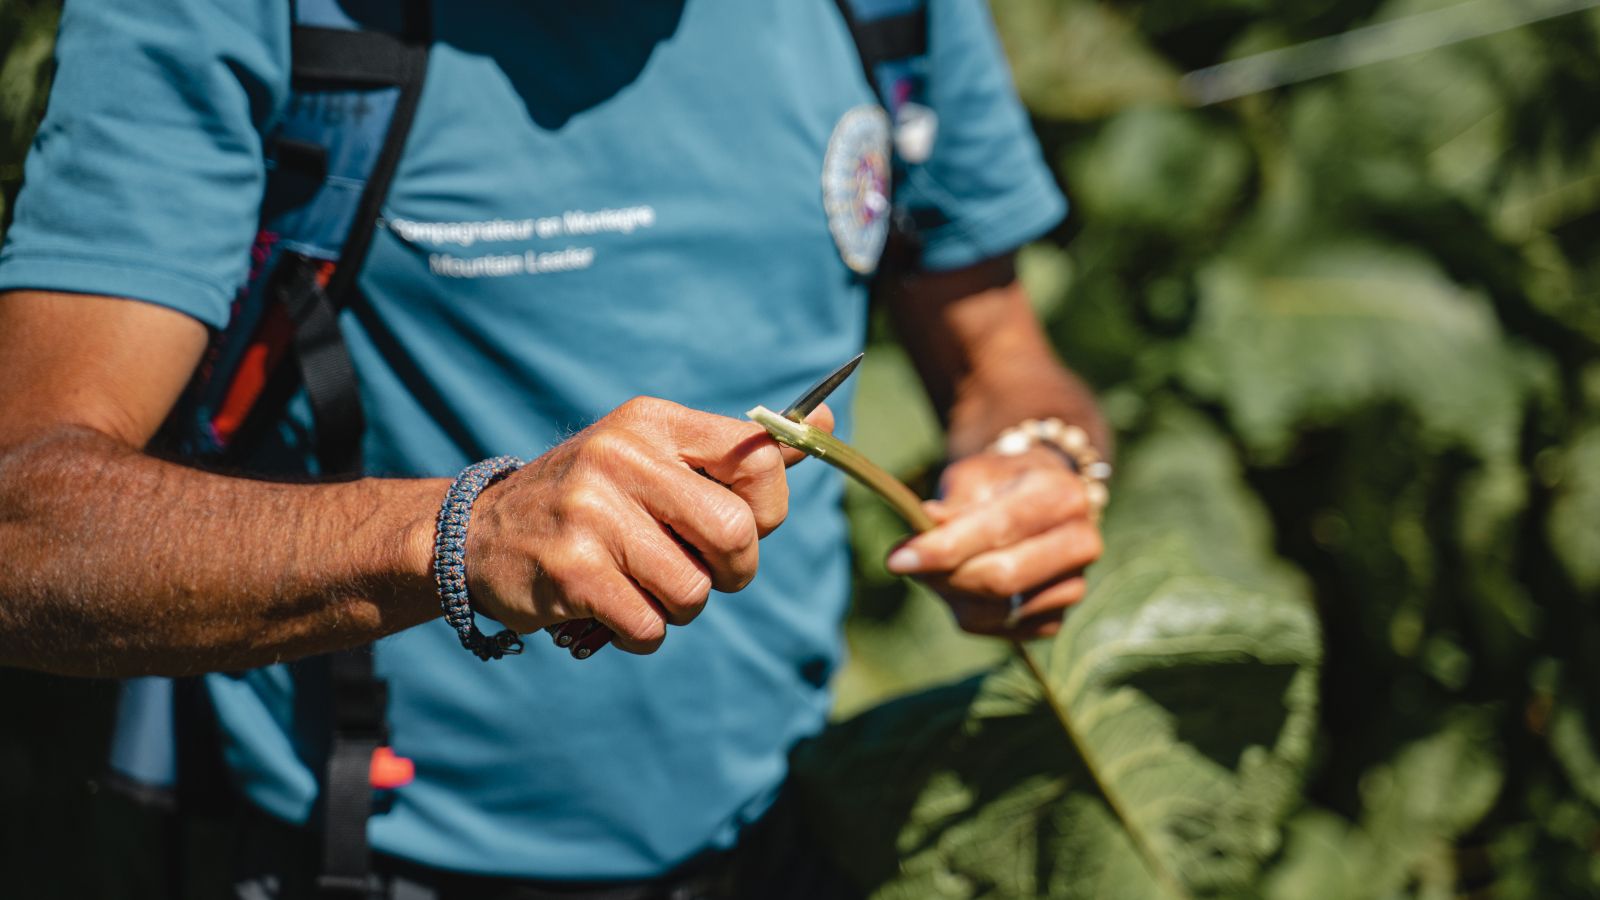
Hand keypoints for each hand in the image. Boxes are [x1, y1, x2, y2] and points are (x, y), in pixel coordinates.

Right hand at [461, 397, 831, 654]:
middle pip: (736, 535)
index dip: (768, 513)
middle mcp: (622, 457)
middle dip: (732, 572)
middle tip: (702, 572)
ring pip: (695, 590)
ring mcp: (592, 514)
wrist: (478, 532)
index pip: (762, 461)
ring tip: (641, 586)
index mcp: (653, 422)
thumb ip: (736, 452)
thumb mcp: (654, 454)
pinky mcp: (571, 573)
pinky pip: (650, 627)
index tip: (740, 526)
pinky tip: (609, 609)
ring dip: (680, 606)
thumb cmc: (592, 498)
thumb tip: (822, 423)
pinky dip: (640, 633)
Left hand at [884, 445, 1101, 639]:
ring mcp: (1073, 587)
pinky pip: (998, 630)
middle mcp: (1080, 543)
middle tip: (905, 563)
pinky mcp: (1056, 620)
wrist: (1041, 502)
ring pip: (996, 611)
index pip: (999, 528)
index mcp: (1061, 495)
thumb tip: (923, 527)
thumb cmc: (999, 485)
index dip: (944, 547)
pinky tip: (963, 585)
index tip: (895, 559)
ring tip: (938, 568)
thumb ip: (951, 505)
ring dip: (951, 594)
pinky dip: (968, 611)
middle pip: (1002, 578)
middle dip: (944, 575)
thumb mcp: (973, 477)